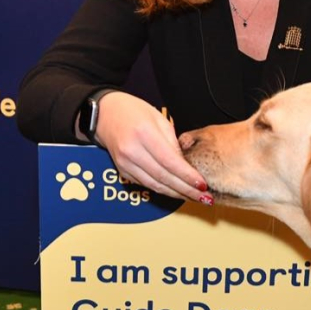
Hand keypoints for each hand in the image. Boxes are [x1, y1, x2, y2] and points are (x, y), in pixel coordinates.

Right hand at [94, 92, 210, 203]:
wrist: (105, 114)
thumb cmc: (134, 112)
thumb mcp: (159, 119)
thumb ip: (173, 142)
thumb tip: (187, 164)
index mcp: (144, 134)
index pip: (170, 162)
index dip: (188, 176)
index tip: (203, 184)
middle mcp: (132, 151)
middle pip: (164, 177)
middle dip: (187, 190)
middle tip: (205, 197)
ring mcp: (125, 163)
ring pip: (155, 185)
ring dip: (177, 194)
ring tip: (195, 197)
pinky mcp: (123, 171)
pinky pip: (147, 184)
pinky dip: (164, 189)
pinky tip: (177, 191)